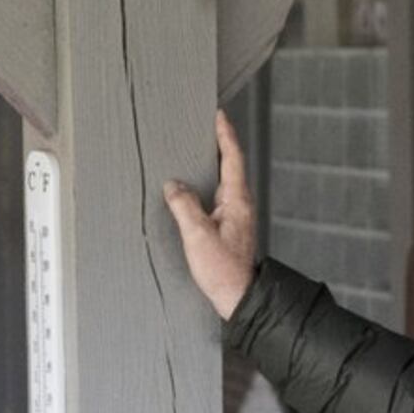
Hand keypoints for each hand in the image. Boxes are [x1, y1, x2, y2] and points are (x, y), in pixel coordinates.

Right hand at [160, 110, 259, 319]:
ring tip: (196, 150)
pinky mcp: (228, 227)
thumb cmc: (223, 271)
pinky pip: (216, 197)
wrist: (238, 297)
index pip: (232, 158)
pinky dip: (206, 185)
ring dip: (212, 164)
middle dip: (218, 144)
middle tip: (204, 126)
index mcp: (237, 201)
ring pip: (222, 181)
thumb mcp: (198, 236)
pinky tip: (192, 189)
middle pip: (230, 166)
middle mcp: (240, 205)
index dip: (225, 135)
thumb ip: (184, 206)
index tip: (218, 115)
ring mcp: (235, 216)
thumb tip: (173, 185)